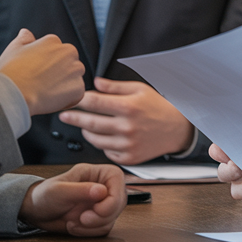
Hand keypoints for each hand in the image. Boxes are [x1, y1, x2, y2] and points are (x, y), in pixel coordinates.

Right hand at [0, 29, 84, 114]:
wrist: (15, 94)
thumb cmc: (12, 72)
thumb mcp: (13, 49)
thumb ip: (23, 39)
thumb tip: (26, 32)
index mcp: (53, 41)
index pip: (56, 50)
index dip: (46, 63)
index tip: (37, 71)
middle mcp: (68, 52)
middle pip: (69, 62)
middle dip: (60, 71)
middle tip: (43, 82)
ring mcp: (75, 70)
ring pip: (75, 76)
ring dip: (65, 83)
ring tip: (47, 90)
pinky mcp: (78, 87)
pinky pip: (76, 92)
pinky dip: (68, 97)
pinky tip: (52, 99)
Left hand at [19, 163, 125, 235]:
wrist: (35, 212)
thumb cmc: (43, 195)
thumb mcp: (58, 191)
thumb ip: (80, 190)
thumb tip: (102, 191)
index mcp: (97, 173)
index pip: (118, 181)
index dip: (113, 198)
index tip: (98, 209)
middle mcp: (102, 187)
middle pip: (119, 202)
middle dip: (102, 216)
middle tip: (83, 218)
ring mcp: (101, 203)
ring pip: (112, 217)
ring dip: (94, 226)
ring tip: (75, 223)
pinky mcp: (97, 218)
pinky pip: (104, 228)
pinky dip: (90, 232)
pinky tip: (75, 227)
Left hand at [58, 78, 195, 164]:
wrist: (178, 129)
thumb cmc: (158, 107)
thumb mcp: (139, 90)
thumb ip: (115, 87)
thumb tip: (94, 83)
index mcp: (129, 107)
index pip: (95, 103)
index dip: (79, 100)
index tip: (72, 100)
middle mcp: (127, 127)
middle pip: (90, 124)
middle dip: (73, 118)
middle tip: (63, 115)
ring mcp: (128, 145)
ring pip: (96, 140)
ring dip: (86, 132)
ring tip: (85, 126)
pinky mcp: (130, 157)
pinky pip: (107, 152)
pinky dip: (103, 145)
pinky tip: (106, 137)